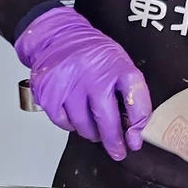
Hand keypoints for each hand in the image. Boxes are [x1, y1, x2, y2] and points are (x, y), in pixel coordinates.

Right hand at [14, 7, 151, 160]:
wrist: (57, 36)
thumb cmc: (90, 53)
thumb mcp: (117, 62)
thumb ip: (127, 92)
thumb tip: (132, 127)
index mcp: (116, 65)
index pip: (135, 98)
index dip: (138, 124)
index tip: (135, 141)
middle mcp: (93, 75)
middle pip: (106, 120)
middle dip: (113, 141)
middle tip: (117, 151)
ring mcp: (69, 85)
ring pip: (83, 126)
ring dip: (91, 132)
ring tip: (93, 127)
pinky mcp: (49, 94)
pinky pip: (63, 122)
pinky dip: (70, 124)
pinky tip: (74, 114)